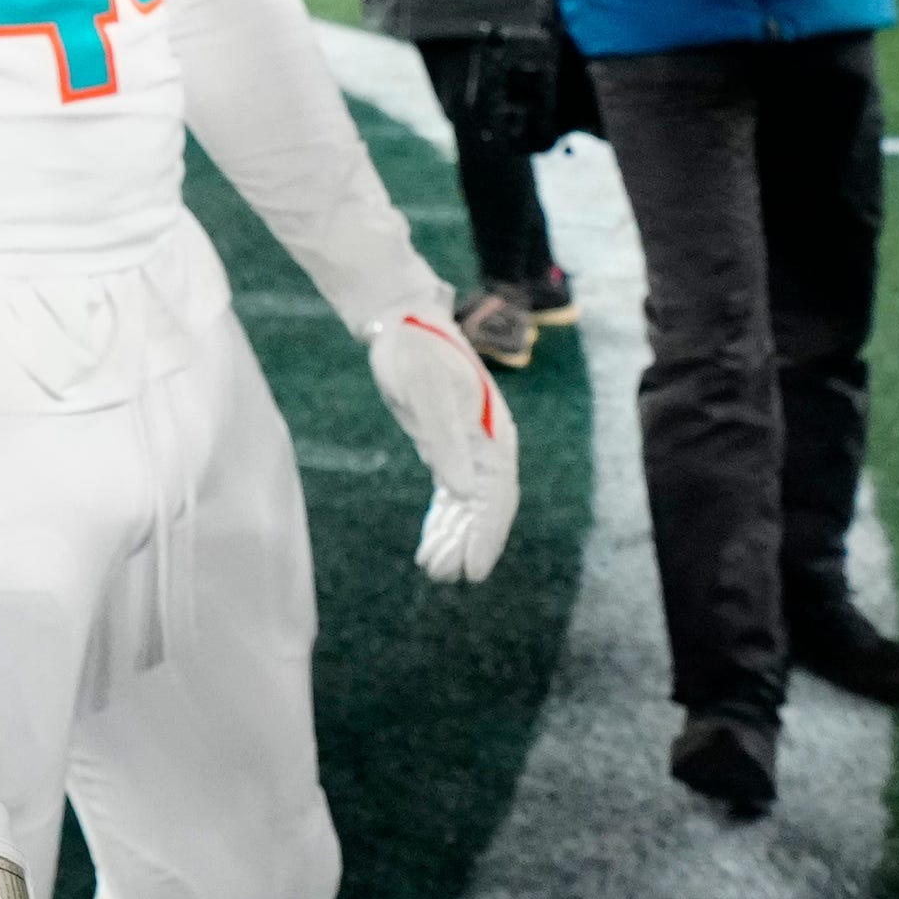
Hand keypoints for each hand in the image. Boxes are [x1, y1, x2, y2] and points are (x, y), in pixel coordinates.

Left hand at [368, 311, 517, 581]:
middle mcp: (487, 445)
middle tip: (445, 576)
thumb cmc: (415, 351)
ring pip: (466, 504)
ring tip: (432, 569)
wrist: (402, 322)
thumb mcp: (425, 392)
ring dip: (451, 536)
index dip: (487, 535)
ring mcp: (468, 447)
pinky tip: (430, 544)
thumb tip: (465, 493)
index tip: (474, 570)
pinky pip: (450, 493)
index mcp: (493, 434)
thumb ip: (444, 441)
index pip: (496, 496)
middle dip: (467, 543)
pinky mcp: (446, 446)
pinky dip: (441, 519)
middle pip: (484, 506)